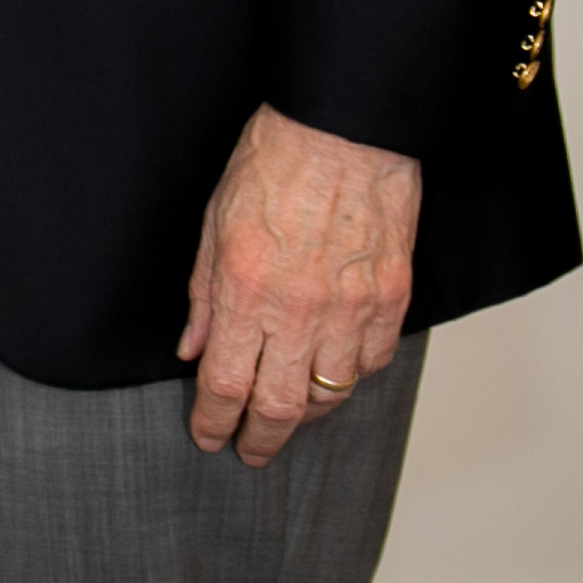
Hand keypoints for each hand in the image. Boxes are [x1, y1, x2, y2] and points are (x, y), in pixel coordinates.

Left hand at [180, 103, 420, 465]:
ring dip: (305, 411)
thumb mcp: (212, 226)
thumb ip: (203, 298)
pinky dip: (349, 375)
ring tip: (286, 413)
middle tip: (250, 450)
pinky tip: (332, 370)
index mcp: (247, 293)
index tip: (209, 436)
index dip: (213, 421)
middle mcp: (300, 311)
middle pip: (279, 407)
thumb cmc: (273, 165)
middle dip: (261, 438)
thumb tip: (192, 349)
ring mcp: (351, 310)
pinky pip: (371, 362)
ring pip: (330, 392)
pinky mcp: (391, 300)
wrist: (341, 132)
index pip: (225, 385)